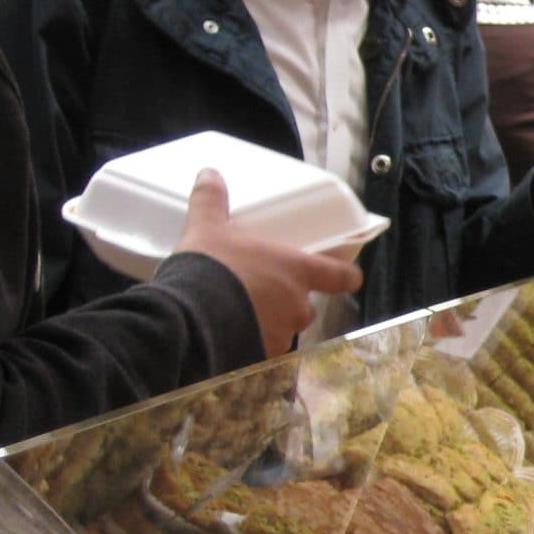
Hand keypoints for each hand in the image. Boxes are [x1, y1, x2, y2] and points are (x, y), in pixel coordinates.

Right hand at [172, 170, 363, 360]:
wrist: (188, 319)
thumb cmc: (209, 269)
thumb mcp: (207, 229)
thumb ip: (211, 202)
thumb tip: (208, 174)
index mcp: (296, 271)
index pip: (342, 277)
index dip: (345, 276)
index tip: (345, 275)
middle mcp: (297, 305)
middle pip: (306, 305)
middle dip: (289, 302)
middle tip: (262, 293)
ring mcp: (281, 335)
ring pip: (284, 330)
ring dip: (269, 324)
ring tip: (238, 315)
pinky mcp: (260, 359)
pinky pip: (261, 352)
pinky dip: (249, 345)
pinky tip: (227, 337)